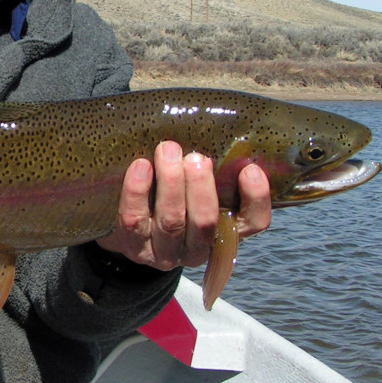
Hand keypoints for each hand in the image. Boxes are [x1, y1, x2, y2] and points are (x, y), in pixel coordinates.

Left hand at [96, 141, 271, 269]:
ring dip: (171, 183)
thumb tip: (220, 131)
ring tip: (167, 150)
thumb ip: (211, 170)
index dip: (256, 199)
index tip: (251, 169)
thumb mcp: (195, 187)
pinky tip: (140, 166)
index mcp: (222, 232)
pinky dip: (137, 191)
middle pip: (205, 222)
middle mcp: (196, 248)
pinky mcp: (132, 246)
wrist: (125, 227)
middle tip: (196, 157)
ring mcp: (163, 251)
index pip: (253, 223)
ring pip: (171, 221)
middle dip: (200, 187)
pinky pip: (134, 219)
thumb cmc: (169, 195)